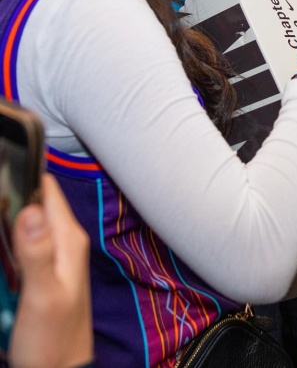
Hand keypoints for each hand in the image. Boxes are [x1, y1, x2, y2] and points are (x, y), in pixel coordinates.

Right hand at [10, 174, 92, 367]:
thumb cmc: (53, 343)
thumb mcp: (43, 297)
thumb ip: (37, 253)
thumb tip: (30, 209)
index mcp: (67, 239)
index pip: (46, 189)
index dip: (22, 175)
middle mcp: (60, 243)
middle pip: (27, 207)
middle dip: (4, 207)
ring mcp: (48, 261)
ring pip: (16, 232)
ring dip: (1, 237)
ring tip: (2, 267)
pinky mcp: (35, 278)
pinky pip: (13, 256)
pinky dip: (2, 258)